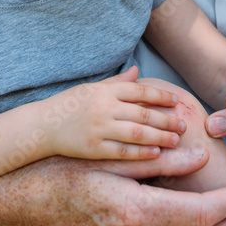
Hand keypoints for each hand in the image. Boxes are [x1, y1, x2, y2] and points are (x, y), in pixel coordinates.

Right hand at [44, 66, 186, 160]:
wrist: (41, 126)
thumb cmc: (69, 105)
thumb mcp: (92, 88)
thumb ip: (117, 82)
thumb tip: (137, 71)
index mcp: (105, 91)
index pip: (140, 91)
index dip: (161, 96)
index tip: (177, 101)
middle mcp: (104, 108)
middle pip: (143, 114)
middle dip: (166, 120)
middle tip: (184, 125)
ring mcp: (98, 129)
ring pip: (136, 133)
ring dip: (159, 137)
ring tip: (175, 140)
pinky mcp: (93, 149)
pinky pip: (121, 151)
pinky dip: (140, 152)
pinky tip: (156, 153)